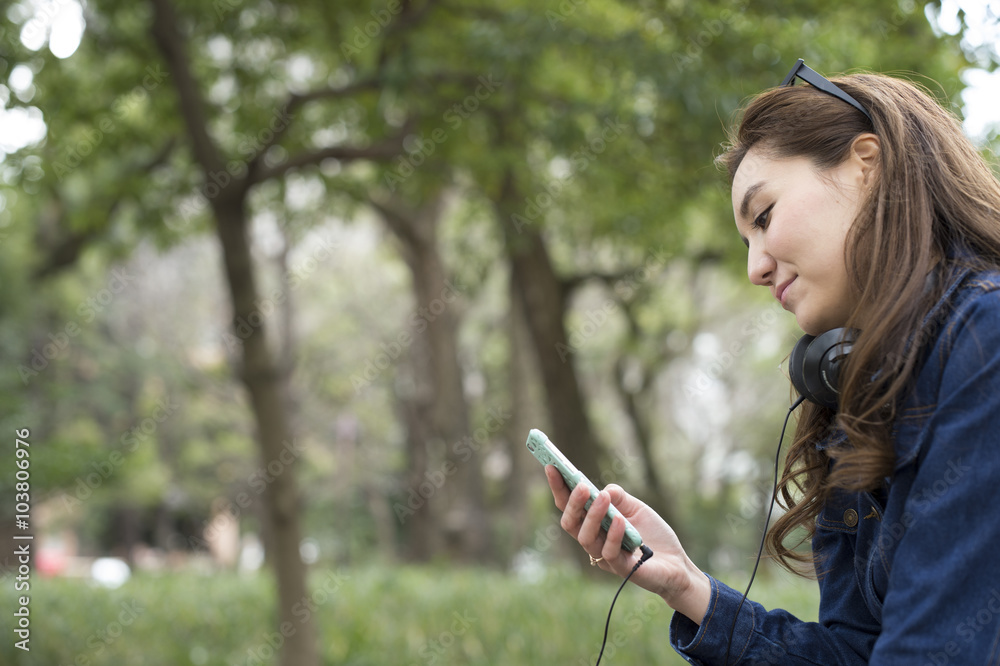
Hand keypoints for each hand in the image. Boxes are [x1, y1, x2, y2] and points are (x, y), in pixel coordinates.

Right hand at [545, 465, 710, 623]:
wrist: (678, 564)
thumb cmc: (654, 535)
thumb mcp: (636, 508)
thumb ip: (619, 497)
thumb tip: (602, 489)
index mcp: (594, 525)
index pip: (569, 507)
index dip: (559, 488)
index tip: (551, 466)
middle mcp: (594, 540)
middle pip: (570, 523)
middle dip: (572, 502)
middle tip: (580, 485)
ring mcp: (605, 557)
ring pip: (585, 537)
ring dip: (592, 514)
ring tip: (602, 496)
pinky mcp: (621, 569)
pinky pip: (609, 552)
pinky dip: (613, 534)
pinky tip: (621, 520)